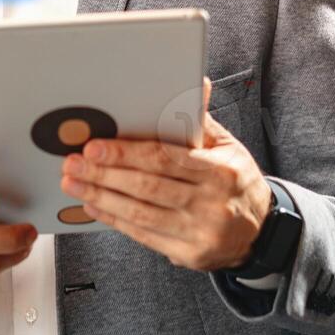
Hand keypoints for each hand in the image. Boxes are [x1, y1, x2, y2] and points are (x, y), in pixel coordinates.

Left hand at [59, 77, 272, 270]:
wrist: (262, 231)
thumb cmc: (234, 180)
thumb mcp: (226, 147)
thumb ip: (199, 119)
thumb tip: (193, 80)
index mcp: (221, 171)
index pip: (165, 159)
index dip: (125, 154)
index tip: (93, 146)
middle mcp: (213, 203)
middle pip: (147, 187)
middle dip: (103, 174)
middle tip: (72, 163)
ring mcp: (202, 232)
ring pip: (141, 213)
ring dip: (101, 196)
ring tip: (73, 182)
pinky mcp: (191, 254)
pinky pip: (144, 235)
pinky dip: (113, 219)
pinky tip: (92, 204)